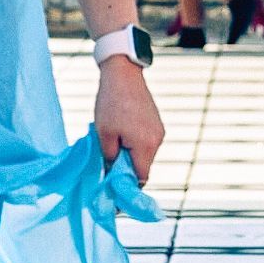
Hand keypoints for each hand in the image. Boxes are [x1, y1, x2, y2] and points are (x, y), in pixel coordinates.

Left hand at [93, 58, 163, 186]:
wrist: (123, 74)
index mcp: (145, 146)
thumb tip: (112, 174)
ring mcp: (159, 131)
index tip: (114, 188)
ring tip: (113, 142)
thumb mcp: (104, 134)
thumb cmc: (111, 104)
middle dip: (127, 168)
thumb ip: (110, 158)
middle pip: (143, 166)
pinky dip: (135, 143)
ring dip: (130, 154)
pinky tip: (122, 132)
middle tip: (109, 163)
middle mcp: (157, 141)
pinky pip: (146, 141)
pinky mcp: (157, 123)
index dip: (128, 186)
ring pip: (144, 154)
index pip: (141, 177)